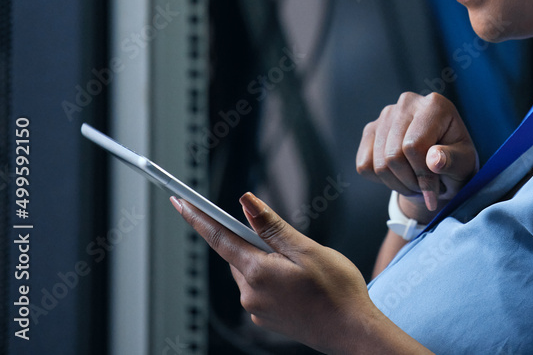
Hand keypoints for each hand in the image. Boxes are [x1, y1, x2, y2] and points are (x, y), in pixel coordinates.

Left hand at [174, 192, 378, 354]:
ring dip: (265, 260)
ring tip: (302, 266)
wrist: (351, 332)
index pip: (219, 238)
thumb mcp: (307, 250)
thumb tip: (246, 203)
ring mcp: (257, 310)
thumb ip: (273, 227)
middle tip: (288, 242)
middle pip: (237, 254)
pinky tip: (300, 282)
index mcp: (258, 272)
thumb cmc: (337, 291)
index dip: (197, 217)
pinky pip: (260, 289)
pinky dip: (272, 278)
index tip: (180, 201)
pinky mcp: (266, 319)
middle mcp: (250, 294)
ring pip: (250, 271)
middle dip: (254, 240)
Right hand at [356, 92, 478, 218]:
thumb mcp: (464, 163)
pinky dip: (381, 179)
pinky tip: (400, 174)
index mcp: (435, 105)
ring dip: (397, 184)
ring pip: (379, 164)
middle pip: (394, 156)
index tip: (433, 190)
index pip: (414, 146)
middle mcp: (408, 102)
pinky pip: (364, 165)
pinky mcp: (371, 129)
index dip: (422, 175)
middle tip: (424, 188)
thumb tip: (434, 160)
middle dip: (410, 182)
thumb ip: (452, 161)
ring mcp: (386, 114)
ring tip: (415, 182)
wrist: (441, 164)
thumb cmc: (456, 161)